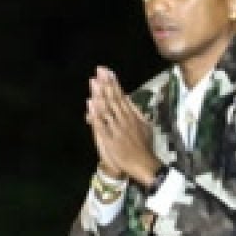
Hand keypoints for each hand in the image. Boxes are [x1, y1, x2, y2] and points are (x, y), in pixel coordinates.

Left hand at [88, 68, 159, 186]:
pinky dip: (95, 114)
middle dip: (106, 84)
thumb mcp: (145, 126)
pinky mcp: (110, 139)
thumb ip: (136, 112)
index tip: (108, 71)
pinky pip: (101, 125)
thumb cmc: (144, 147)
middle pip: (114, 99)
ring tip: (94, 82)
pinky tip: (90, 104)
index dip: (114, 83)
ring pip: (107, 109)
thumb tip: (129, 99)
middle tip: (99, 70)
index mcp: (133, 116)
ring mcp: (117, 129)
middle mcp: (125, 120)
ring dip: (100, 94)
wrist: (144, 165)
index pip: (122, 96)